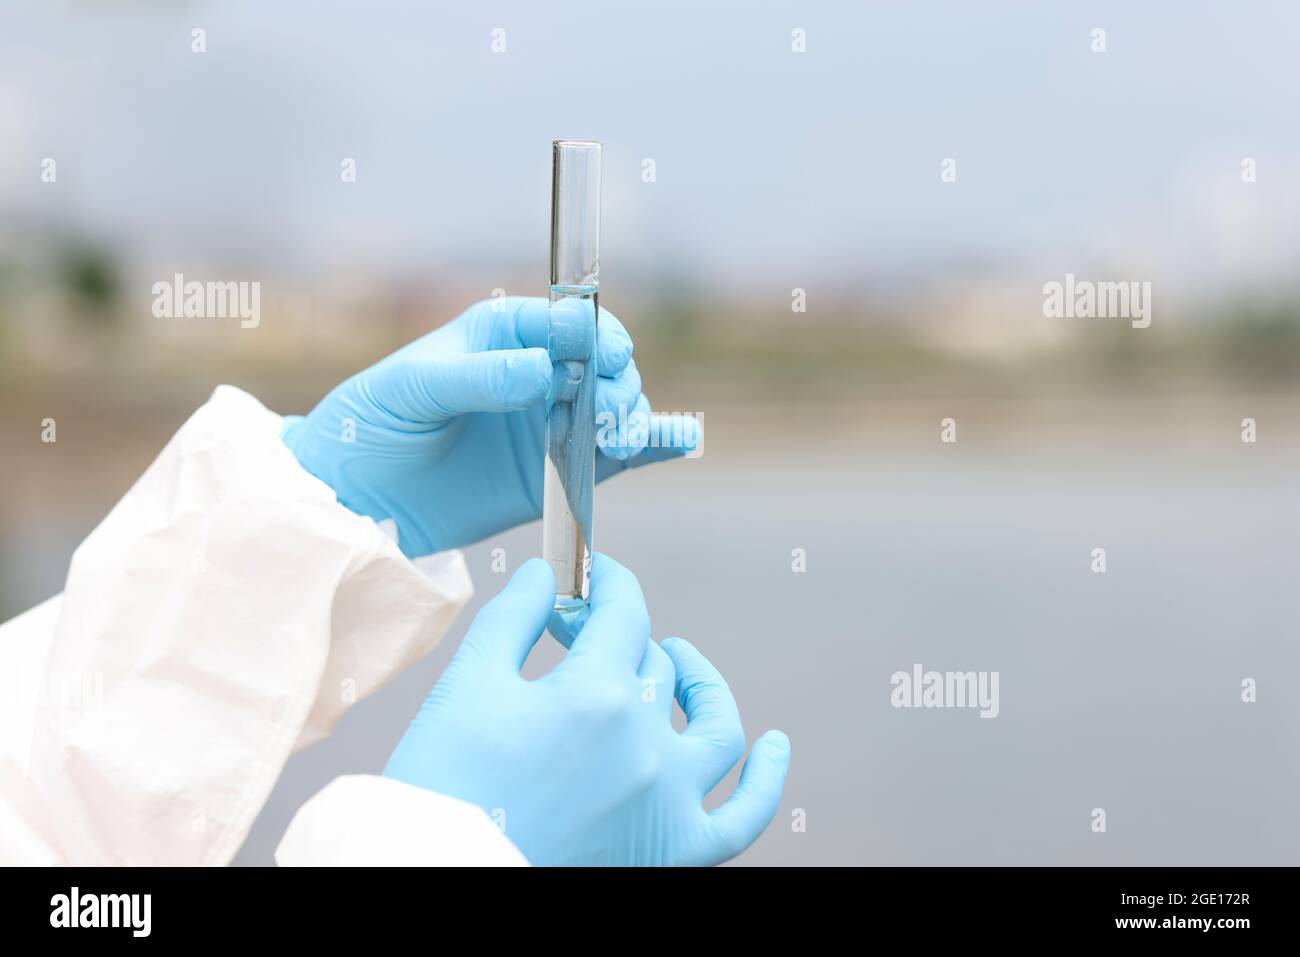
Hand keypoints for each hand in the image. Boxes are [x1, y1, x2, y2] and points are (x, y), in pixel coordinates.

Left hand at [282, 297, 697, 556]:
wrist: (361, 499)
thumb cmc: (375, 425)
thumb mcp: (414, 389)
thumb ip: (481, 376)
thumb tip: (545, 369)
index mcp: (504, 334)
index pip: (566, 320)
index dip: (593, 334)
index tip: (603, 357)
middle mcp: (538, 371)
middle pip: (603, 363)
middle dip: (617, 380)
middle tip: (608, 412)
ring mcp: (553, 421)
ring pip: (617, 407)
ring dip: (632, 415)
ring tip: (617, 437)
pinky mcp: (563, 471)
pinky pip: (619, 456)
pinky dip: (652, 446)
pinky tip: (677, 440)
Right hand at [383, 555, 790, 865]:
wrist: (437, 874)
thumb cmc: (444, 786)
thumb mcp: (467, 684)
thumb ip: (515, 616)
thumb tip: (550, 573)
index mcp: (595, 695)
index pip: (623, 612)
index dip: (606, 584)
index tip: (589, 576)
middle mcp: (646, 744)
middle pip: (652, 665)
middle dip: (614, 635)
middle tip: (575, 633)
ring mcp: (669, 802)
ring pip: (717, 729)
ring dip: (703, 686)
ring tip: (681, 662)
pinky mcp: (675, 853)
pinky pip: (743, 818)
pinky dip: (766, 782)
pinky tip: (775, 748)